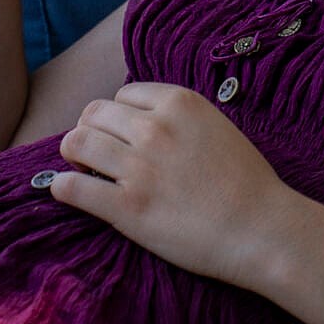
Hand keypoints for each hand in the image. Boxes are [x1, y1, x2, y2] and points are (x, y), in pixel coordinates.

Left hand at [49, 80, 303, 286]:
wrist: (261, 228)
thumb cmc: (246, 183)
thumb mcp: (216, 127)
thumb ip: (180, 119)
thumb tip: (142, 123)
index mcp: (179, 103)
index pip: (122, 95)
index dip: (118, 116)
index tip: (122, 135)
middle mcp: (154, 128)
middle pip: (93, 114)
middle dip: (90, 131)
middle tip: (95, 153)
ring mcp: (138, 167)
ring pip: (75, 143)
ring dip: (73, 155)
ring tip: (83, 169)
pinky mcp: (126, 207)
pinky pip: (71, 188)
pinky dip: (63, 187)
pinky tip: (69, 191)